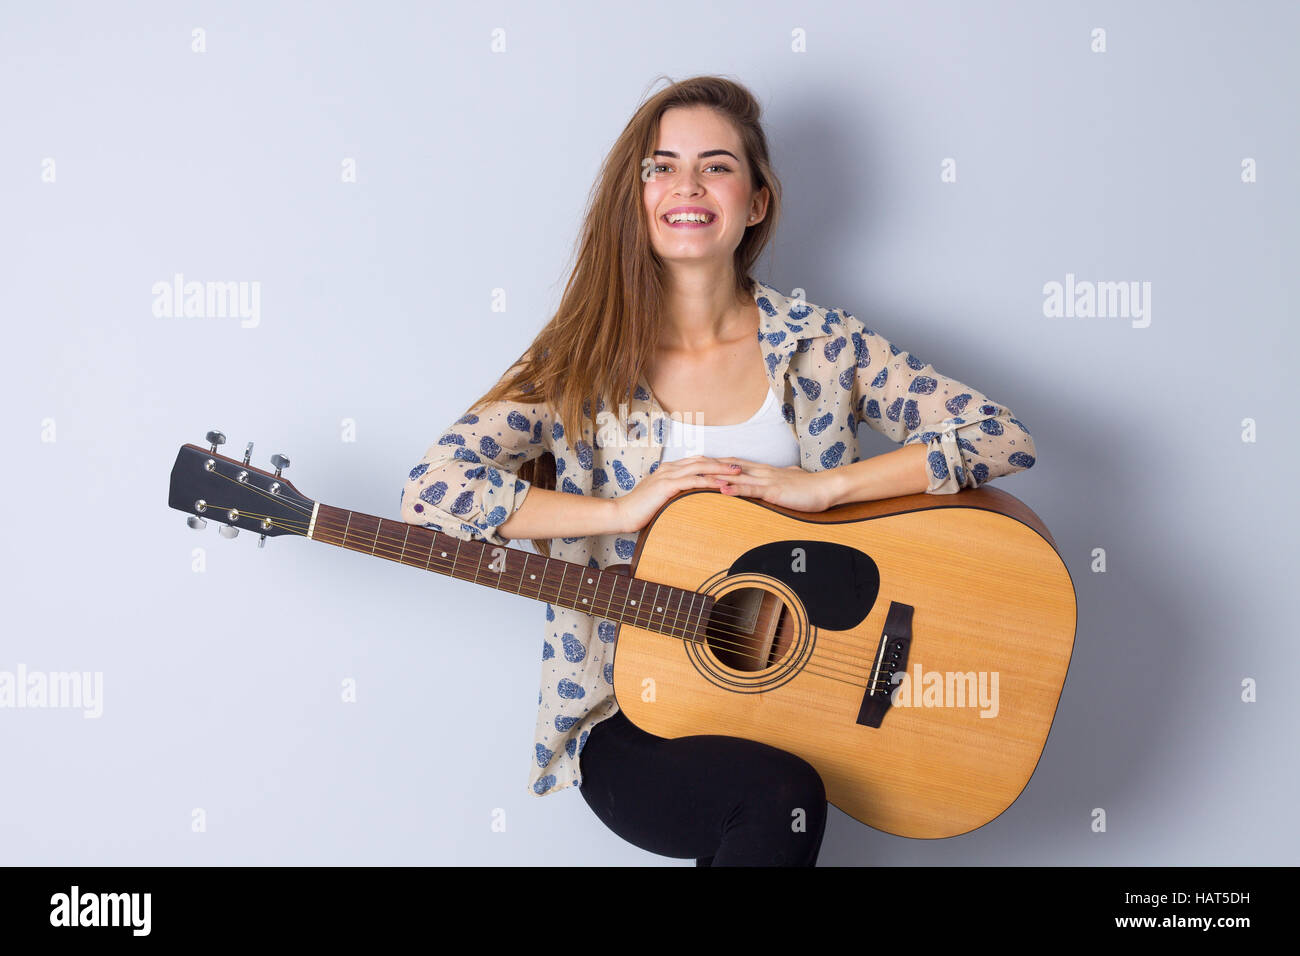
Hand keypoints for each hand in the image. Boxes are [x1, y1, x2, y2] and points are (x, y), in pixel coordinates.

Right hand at [613, 455, 741, 532]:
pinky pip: (693, 481)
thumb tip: (688, 498)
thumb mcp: (660, 498)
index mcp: (669, 470)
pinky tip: (722, 484)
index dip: (716, 463)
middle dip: (723, 463)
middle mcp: (670, 468)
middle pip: (702, 460)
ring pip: (700, 467)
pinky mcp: (666, 485)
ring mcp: (667, 475)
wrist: (621, 513)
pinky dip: (709, 481)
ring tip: (738, 473)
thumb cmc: (640, 510)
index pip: (697, 462)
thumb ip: (674, 494)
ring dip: (721, 469)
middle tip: (742, 466)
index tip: (732, 468)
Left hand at [708, 457, 839, 512]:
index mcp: (762, 470)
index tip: (695, 464)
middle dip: (706, 467)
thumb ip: (776, 481)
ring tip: (696, 479)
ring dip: (715, 478)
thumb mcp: (787, 482)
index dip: (713, 463)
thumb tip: (772, 483)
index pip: (733, 464)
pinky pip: (751, 490)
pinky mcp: (773, 492)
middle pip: (728, 467)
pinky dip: (735, 490)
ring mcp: (766, 480)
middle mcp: (761, 472)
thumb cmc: (808, 487)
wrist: (826, 488)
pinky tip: (722, 490)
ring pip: (736, 477)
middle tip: (686, 467)